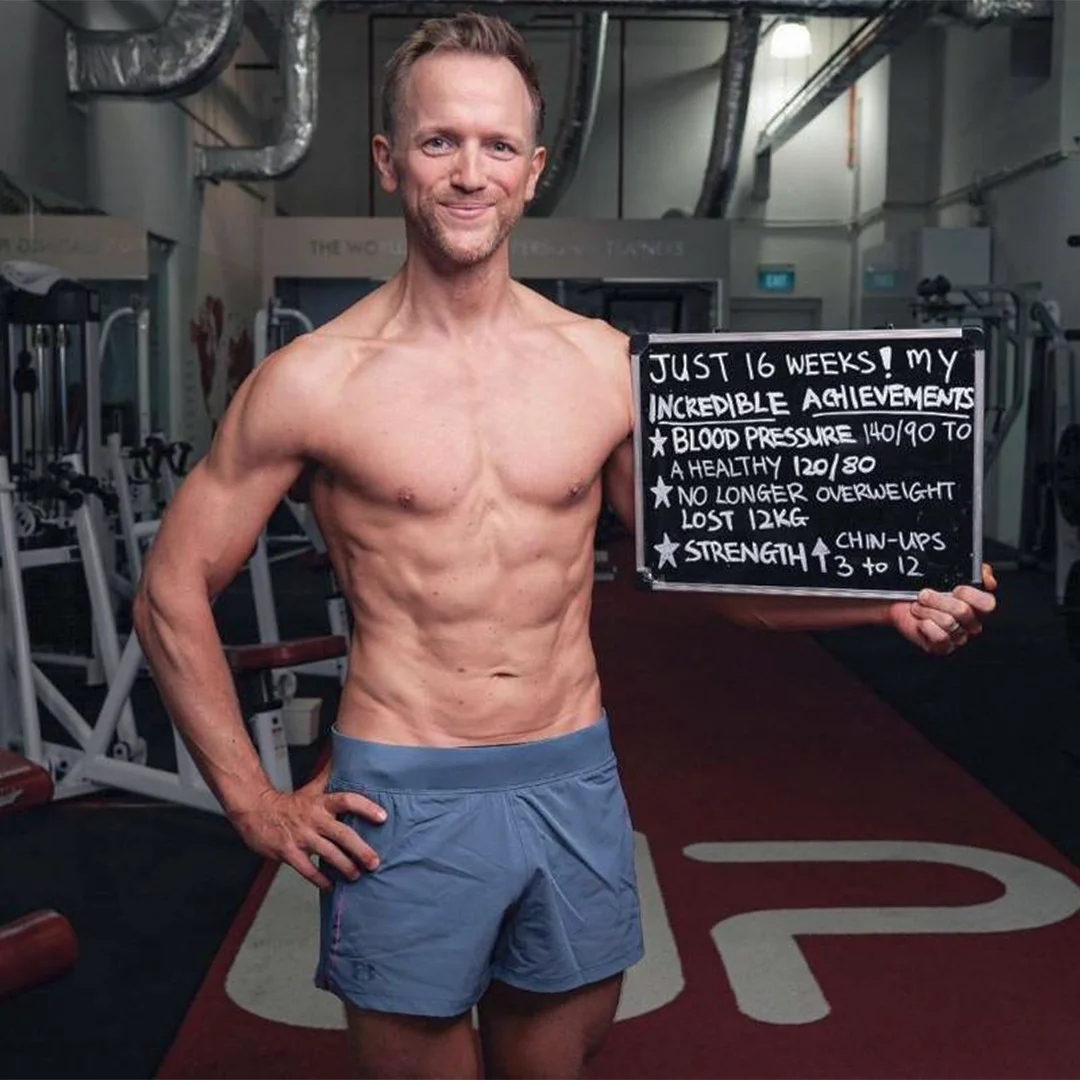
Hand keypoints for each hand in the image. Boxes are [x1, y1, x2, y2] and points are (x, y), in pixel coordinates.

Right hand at [229, 774, 385, 889]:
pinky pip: (307, 870)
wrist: (256, 812)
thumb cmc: (290, 804)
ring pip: (328, 854)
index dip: (366, 807)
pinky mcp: (288, 852)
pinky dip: (320, 879)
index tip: (383, 817)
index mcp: (321, 803)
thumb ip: (331, 777)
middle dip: (361, 850)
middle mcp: (314, 819)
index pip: (347, 800)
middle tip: (375, 862)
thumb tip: (346, 757)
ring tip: (357, 875)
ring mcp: (301, 837)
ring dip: (345, 867)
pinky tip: (330, 885)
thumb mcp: (312, 789)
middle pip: (342, 834)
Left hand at [889, 562, 997, 654]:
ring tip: (919, 607)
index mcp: (977, 605)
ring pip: (948, 622)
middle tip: (925, 595)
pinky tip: (921, 621)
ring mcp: (958, 636)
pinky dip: (925, 625)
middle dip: (938, 599)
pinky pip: (939, 637)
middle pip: (963, 611)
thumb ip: (976, 570)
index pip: (987, 603)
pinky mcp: (943, 647)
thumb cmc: (924, 589)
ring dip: (926, 610)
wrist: (899, 602)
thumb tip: (988, 578)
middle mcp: (970, 622)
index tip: (955, 588)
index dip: (970, 594)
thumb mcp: (949, 571)